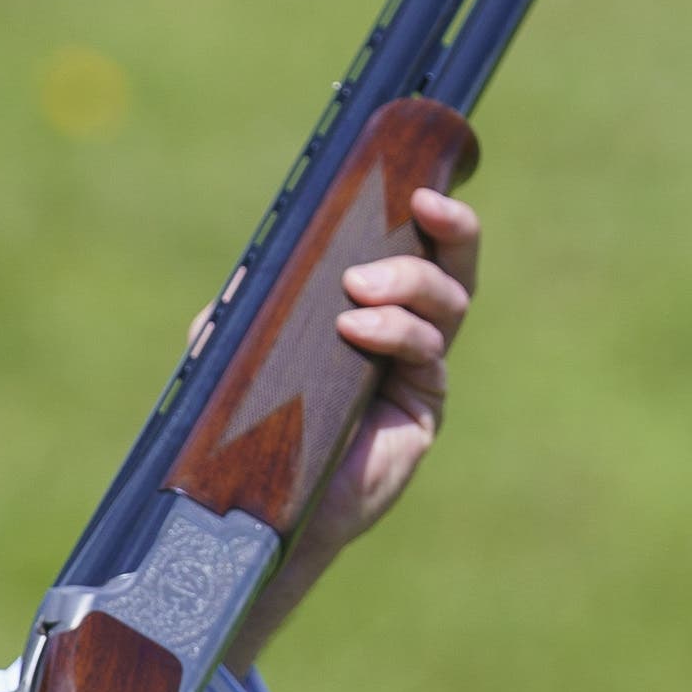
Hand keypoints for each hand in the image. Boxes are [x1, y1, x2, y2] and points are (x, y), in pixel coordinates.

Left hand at [224, 184, 479, 669]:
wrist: (253, 505)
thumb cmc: (245, 424)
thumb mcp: (237, 346)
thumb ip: (254, 300)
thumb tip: (264, 259)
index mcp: (371, 309)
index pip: (416, 251)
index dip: (433, 216)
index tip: (419, 186)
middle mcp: (404, 336)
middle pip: (454, 271)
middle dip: (451, 232)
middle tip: (422, 208)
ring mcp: (418, 375)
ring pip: (446, 309)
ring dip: (411, 283)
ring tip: (361, 290)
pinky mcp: (422, 413)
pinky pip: (430, 359)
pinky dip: (397, 333)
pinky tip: (358, 330)